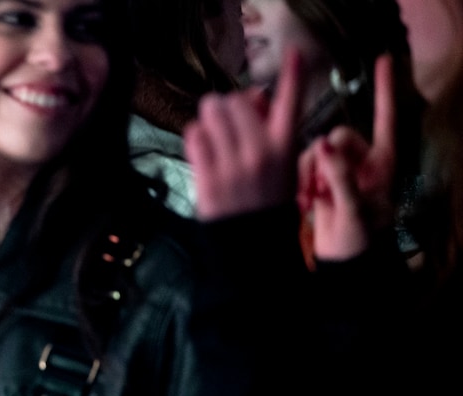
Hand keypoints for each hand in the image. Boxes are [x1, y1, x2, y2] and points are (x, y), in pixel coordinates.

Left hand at [185, 48, 305, 220]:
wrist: (252, 247)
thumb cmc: (268, 204)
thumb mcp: (286, 167)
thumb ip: (270, 132)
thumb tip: (249, 99)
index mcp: (284, 148)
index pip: (291, 103)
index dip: (293, 75)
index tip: (295, 53)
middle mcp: (259, 152)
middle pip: (235, 100)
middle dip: (228, 104)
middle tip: (229, 119)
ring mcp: (231, 164)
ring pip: (211, 112)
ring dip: (210, 117)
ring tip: (215, 133)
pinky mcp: (207, 176)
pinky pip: (193, 136)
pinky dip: (196, 136)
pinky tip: (204, 150)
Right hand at [297, 55, 397, 260]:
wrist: (343, 262)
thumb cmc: (360, 239)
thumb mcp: (353, 208)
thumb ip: (339, 175)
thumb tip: (322, 144)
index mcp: (382, 162)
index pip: (384, 118)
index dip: (384, 89)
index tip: (383, 60)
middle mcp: (361, 161)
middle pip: (336, 136)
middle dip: (323, 160)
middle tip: (322, 189)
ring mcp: (339, 171)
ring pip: (314, 151)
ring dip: (308, 175)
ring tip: (312, 201)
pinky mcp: (319, 182)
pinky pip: (303, 167)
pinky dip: (300, 183)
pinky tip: (303, 203)